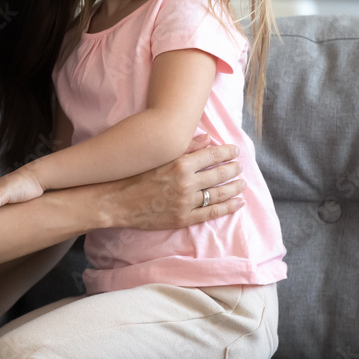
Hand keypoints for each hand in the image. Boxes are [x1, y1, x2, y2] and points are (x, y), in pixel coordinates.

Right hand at [106, 134, 244, 230]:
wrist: (116, 202)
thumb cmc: (133, 175)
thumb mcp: (158, 157)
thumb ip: (185, 148)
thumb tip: (208, 139)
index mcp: (180, 164)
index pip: (212, 155)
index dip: (227, 152)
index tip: (235, 150)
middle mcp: (186, 183)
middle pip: (219, 174)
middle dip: (234, 168)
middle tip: (240, 166)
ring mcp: (186, 203)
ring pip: (219, 194)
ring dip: (234, 187)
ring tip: (242, 183)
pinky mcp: (183, 219)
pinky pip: (211, 213)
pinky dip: (227, 207)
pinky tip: (238, 203)